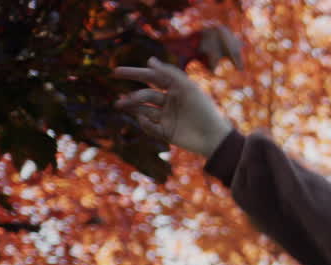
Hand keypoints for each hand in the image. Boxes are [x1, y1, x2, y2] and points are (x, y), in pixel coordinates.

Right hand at [112, 57, 234, 157]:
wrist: (214, 137)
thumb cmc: (204, 109)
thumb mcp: (188, 87)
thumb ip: (169, 73)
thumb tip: (149, 60)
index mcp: (175, 89)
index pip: (151, 78)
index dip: (134, 74)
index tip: (116, 72)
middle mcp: (169, 102)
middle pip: (145, 95)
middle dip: (132, 95)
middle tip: (120, 98)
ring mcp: (166, 117)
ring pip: (144, 110)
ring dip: (132, 107)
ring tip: (119, 105)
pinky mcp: (166, 132)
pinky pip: (150, 127)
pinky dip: (145, 123)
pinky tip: (144, 120)